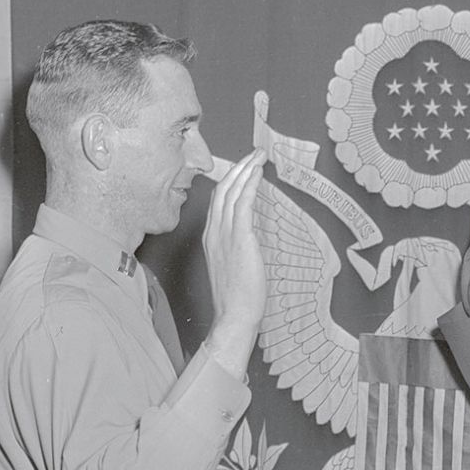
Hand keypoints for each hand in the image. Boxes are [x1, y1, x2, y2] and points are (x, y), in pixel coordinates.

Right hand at [202, 148, 266, 375]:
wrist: (235, 316)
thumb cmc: (238, 297)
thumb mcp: (233, 265)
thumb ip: (237, 246)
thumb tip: (251, 235)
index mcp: (211, 237)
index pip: (218, 200)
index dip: (231, 180)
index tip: (244, 167)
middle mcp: (214, 232)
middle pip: (222, 190)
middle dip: (238, 167)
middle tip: (254, 153)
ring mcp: (224, 235)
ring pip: (231, 192)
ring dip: (246, 170)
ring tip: (258, 156)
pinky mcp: (239, 239)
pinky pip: (242, 203)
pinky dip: (250, 184)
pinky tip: (258, 173)